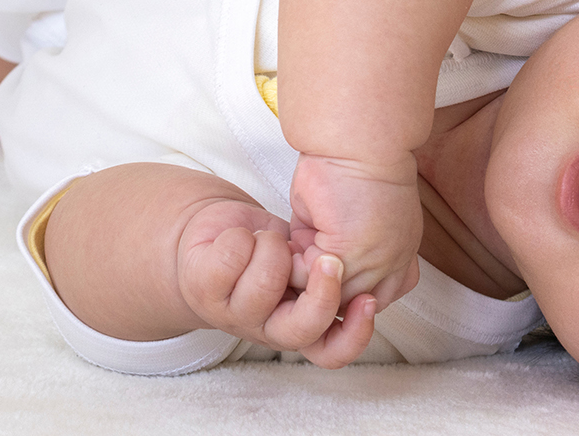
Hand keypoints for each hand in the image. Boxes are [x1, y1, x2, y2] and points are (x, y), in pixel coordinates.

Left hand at [176, 200, 376, 367]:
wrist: (224, 227)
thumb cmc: (278, 245)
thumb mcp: (316, 260)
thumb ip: (345, 277)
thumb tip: (375, 284)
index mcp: (301, 324)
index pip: (333, 351)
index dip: (354, 334)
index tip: (366, 300)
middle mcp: (268, 328)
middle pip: (300, 333)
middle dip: (319, 294)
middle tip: (328, 259)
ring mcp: (234, 313)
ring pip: (264, 285)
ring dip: (274, 247)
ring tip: (271, 237)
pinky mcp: (202, 288)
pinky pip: (231, 257)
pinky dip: (242, 235)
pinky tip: (243, 236)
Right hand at [286, 152, 422, 313]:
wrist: (358, 136)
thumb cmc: (351, 162)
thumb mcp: (352, 214)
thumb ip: (340, 245)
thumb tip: (312, 267)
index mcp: (400, 251)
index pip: (379, 296)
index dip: (346, 290)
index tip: (323, 270)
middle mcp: (396, 262)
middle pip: (354, 305)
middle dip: (323, 288)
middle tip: (302, 260)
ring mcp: (378, 261)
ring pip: (330, 298)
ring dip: (305, 277)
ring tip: (295, 249)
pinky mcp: (354, 252)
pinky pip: (314, 279)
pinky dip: (295, 264)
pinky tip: (294, 241)